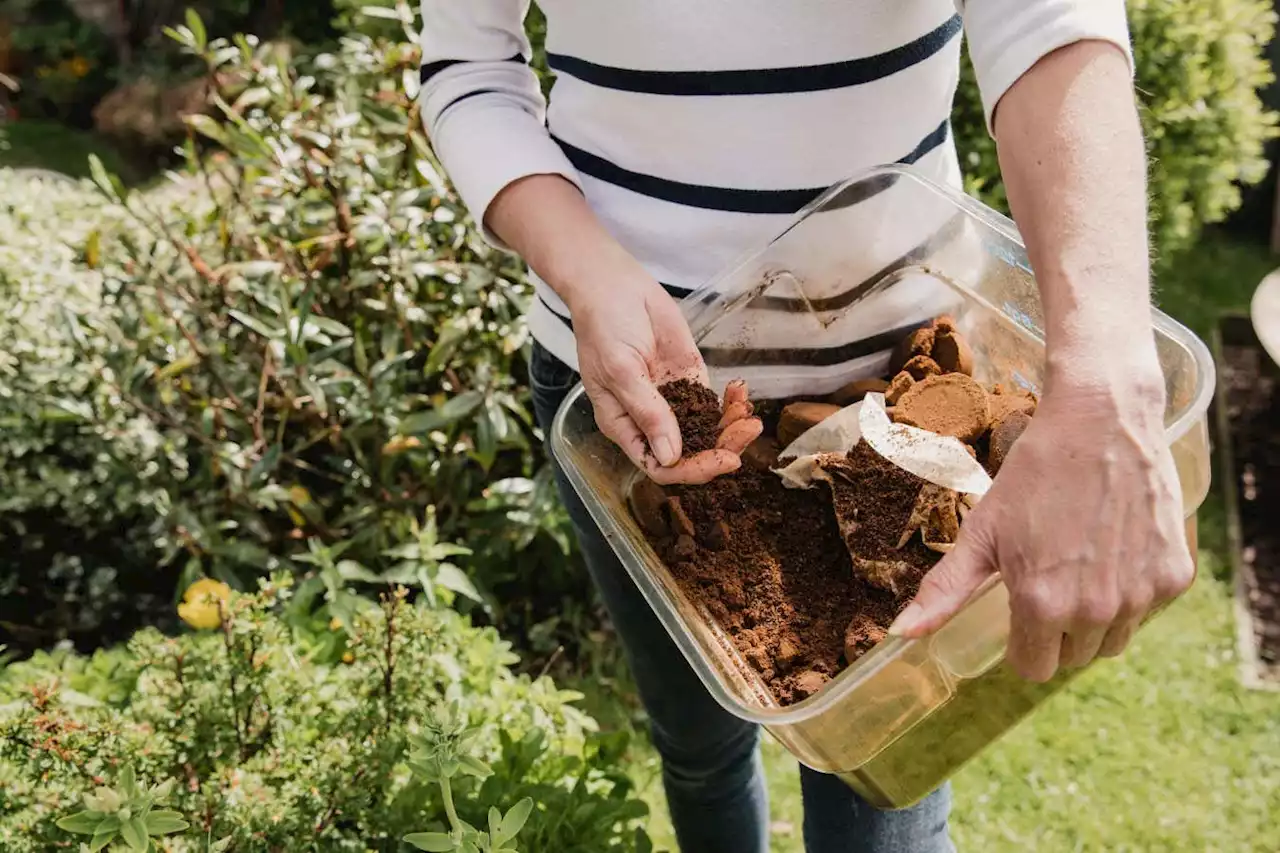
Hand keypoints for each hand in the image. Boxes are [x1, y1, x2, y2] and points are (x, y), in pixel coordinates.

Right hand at [570, 273, 761, 484]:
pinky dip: (731, 403)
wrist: (614, 285)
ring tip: (750, 416)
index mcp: (624, 425)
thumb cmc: (604, 326)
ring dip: (731, 428)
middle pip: (689, 453)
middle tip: (747, 432)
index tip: (722, 459)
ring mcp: (672, 400)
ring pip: (706, 431)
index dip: (691, 470)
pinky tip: (741, 392)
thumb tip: (669, 456)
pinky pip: (714, 403)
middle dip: (721, 448)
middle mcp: (649, 420)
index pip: (659, 465)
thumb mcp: (620, 369)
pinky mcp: (689, 379)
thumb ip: (647, 411)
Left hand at [888, 378, 1193, 680]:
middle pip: (1072, 657)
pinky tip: (1114, 549)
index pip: (1032, 667)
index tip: (1020, 608)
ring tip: (1081, 564)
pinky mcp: (1174, 577)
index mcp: (1042, 605)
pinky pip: (1147, 610)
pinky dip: (1132, 592)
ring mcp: (1141, 596)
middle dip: (1057, 630)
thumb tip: (902, 634)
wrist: (1102, 421)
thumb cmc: (1034, 474)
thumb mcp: (982, 531)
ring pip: (1112, 641)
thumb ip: (945, 590)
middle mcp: (1096, 610)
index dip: (1021, 642)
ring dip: (1096, 619)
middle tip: (1050, 577)